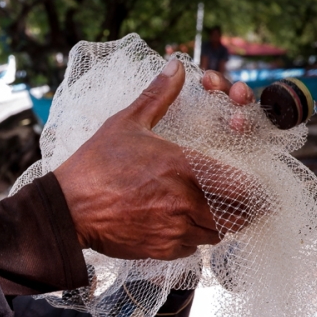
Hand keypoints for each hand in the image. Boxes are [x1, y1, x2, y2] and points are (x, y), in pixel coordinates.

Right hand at [53, 60, 253, 260]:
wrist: (66, 209)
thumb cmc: (94, 165)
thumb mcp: (126, 124)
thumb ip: (157, 96)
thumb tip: (175, 66)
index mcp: (183, 167)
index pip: (241, 186)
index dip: (250, 188)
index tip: (246, 183)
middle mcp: (185, 201)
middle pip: (238, 217)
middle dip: (238, 208)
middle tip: (230, 199)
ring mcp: (174, 229)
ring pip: (216, 234)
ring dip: (215, 223)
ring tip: (201, 210)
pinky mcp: (161, 249)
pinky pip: (192, 248)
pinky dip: (190, 238)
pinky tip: (176, 223)